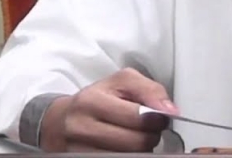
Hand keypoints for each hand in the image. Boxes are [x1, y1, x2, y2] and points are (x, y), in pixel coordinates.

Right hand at [40, 68, 176, 151]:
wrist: (61, 120)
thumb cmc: (97, 98)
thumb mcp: (122, 82)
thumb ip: (150, 89)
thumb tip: (170, 111)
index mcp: (91, 101)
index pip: (138, 117)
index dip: (157, 119)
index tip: (160, 117)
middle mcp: (81, 128)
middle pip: (135, 143)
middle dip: (151, 136)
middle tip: (149, 130)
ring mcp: (79, 150)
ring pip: (129, 157)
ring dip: (140, 149)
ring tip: (136, 137)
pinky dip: (128, 156)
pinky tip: (126, 147)